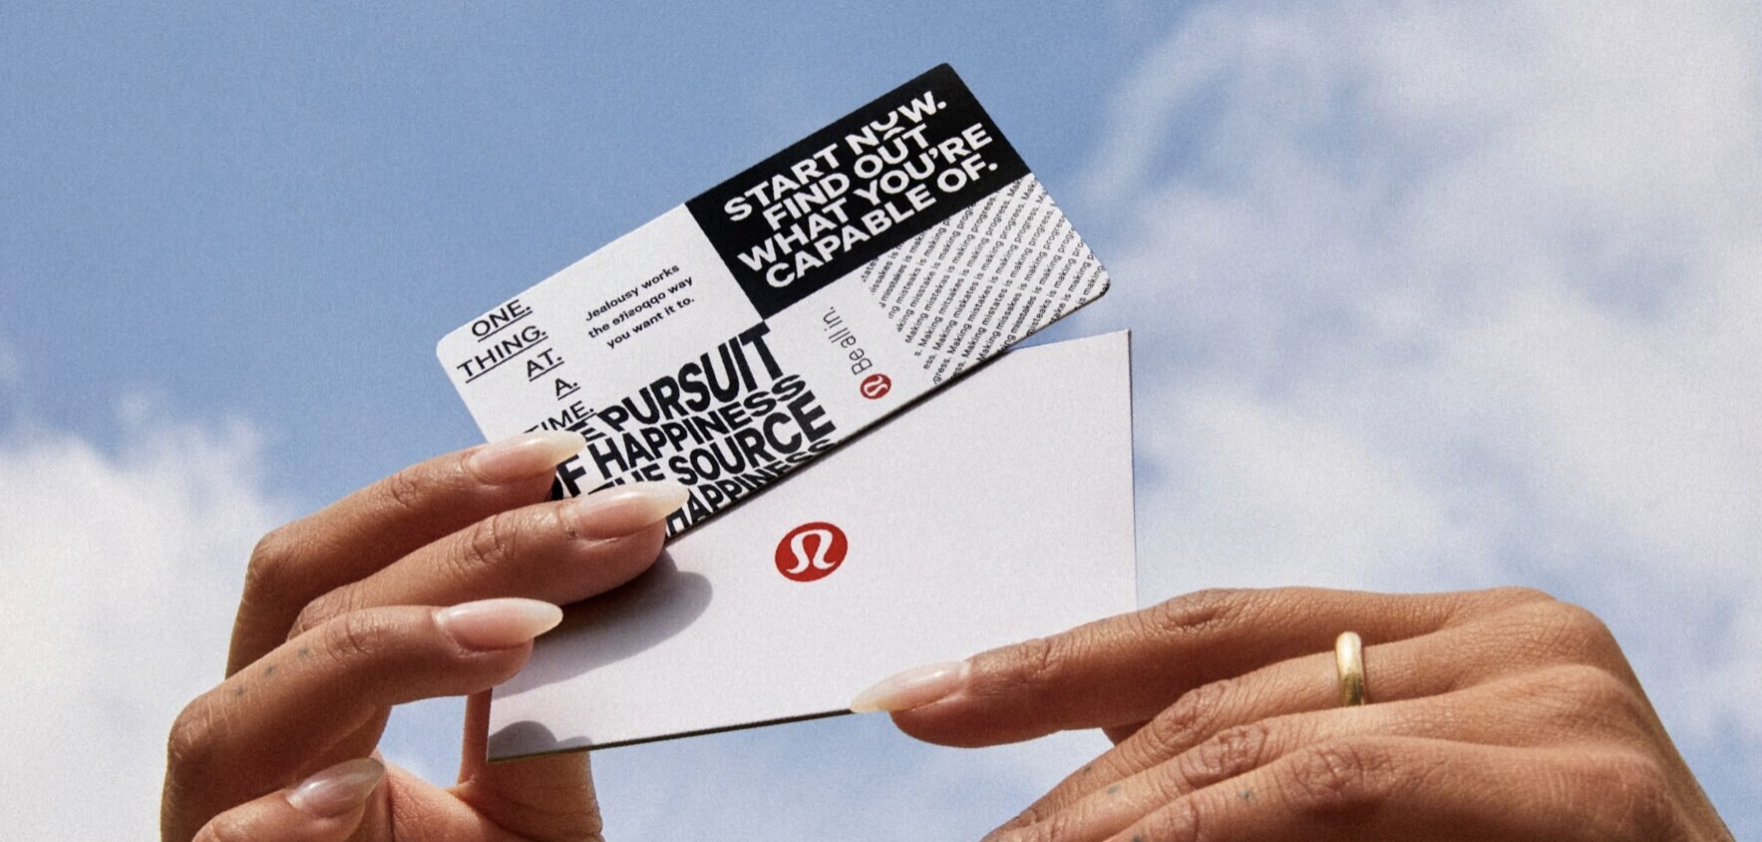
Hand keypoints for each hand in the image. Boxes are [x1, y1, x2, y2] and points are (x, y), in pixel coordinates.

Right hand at [161, 432, 686, 841]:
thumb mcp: (533, 818)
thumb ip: (552, 722)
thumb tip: (615, 601)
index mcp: (316, 704)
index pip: (354, 565)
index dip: (449, 502)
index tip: (572, 460)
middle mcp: (253, 747)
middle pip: (303, 596)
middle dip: (457, 537)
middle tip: (603, 510)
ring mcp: (220, 825)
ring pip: (248, 704)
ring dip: (389, 647)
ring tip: (528, 626)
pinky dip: (281, 816)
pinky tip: (357, 788)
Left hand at [855, 587, 1732, 840]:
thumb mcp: (1379, 826)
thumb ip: (1261, 789)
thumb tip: (1082, 808)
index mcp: (1458, 640)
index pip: (1219, 627)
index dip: (1060, 658)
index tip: (925, 691)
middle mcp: (1507, 635)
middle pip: (1219, 682)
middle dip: (1061, 751)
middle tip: (955, 802)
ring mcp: (1547, 689)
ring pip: (1253, 732)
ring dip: (1108, 807)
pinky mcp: (1574, 774)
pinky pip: (1334, 785)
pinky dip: (1206, 826)